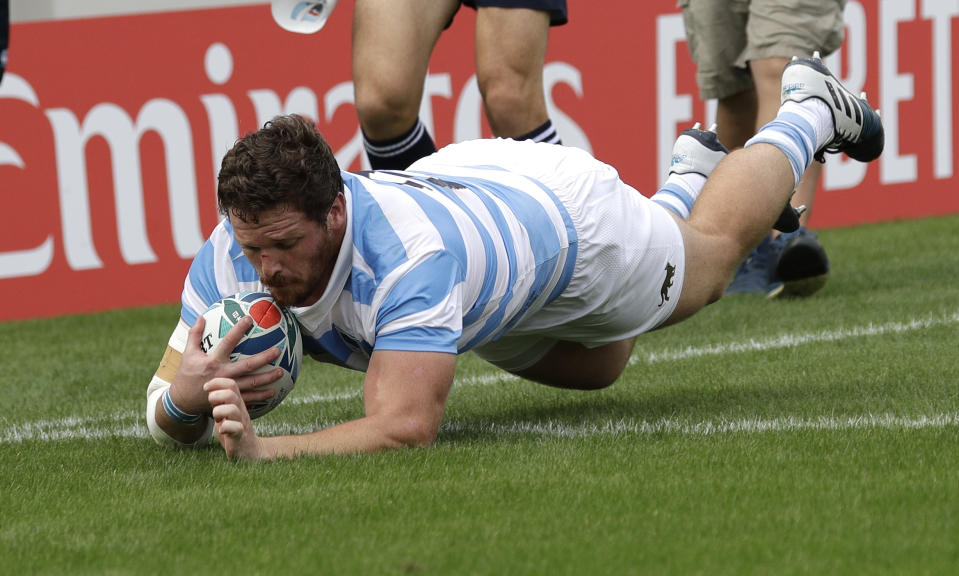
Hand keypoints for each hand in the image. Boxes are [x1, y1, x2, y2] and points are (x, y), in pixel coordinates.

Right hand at [169, 315, 283, 414]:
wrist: (182, 402)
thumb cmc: (186, 375)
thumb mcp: (188, 354)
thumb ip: (195, 335)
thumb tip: (201, 316)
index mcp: (213, 361)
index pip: (228, 342)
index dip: (238, 330)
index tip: (249, 319)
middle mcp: (222, 374)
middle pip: (247, 365)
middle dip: (264, 357)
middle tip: (277, 351)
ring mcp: (227, 388)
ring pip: (252, 383)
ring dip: (267, 378)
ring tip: (281, 372)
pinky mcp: (229, 399)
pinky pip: (248, 398)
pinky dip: (260, 396)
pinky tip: (272, 392)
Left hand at [205, 378, 267, 459]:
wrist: (249, 449)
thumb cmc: (233, 429)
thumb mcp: (226, 412)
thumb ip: (220, 401)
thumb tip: (208, 389)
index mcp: (237, 403)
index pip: (231, 384)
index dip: (217, 382)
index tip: (206, 388)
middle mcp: (241, 410)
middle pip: (230, 394)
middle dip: (215, 397)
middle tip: (212, 406)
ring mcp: (241, 422)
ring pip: (232, 409)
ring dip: (218, 412)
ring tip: (217, 419)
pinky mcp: (240, 436)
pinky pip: (235, 428)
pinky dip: (225, 428)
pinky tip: (221, 430)